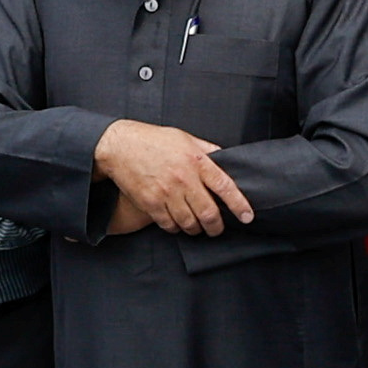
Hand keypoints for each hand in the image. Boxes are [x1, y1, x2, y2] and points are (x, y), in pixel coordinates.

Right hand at [92, 117, 254, 237]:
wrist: (119, 145)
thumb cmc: (153, 140)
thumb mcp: (186, 138)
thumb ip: (207, 151)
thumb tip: (226, 160)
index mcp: (197, 161)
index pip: (225, 187)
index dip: (239, 205)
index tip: (247, 216)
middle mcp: (184, 179)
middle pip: (209, 213)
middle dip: (217, 227)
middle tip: (217, 229)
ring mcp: (167, 193)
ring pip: (190, 223)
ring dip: (197, 229)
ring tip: (197, 226)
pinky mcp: (151, 203)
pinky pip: (170, 225)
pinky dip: (177, 228)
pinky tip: (178, 222)